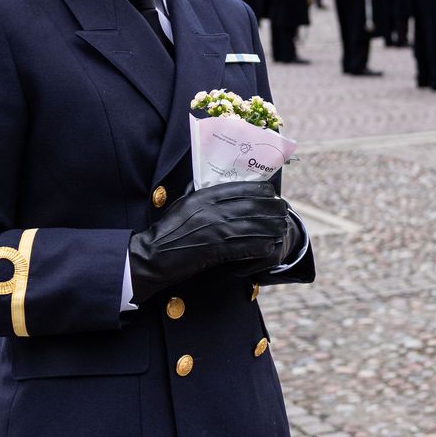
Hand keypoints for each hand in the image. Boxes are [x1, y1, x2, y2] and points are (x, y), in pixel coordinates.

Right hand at [127, 183, 291, 299]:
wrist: (152, 256)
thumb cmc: (167, 230)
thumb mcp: (182, 203)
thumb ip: (199, 192)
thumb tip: (213, 180)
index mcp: (205, 195)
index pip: (243, 187)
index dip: (263, 191)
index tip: (272, 194)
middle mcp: (213, 208)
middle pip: (255, 204)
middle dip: (273, 209)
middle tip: (283, 212)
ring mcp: (216, 228)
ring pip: (255, 225)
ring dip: (271, 228)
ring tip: (281, 229)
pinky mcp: (217, 248)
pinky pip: (248, 245)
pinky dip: (261, 246)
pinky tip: (269, 246)